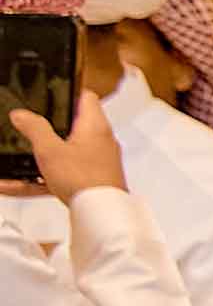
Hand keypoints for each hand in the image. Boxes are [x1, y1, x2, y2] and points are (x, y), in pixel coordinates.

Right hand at [2, 95, 127, 199]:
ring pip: (64, 153)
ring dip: (40, 157)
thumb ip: (34, 129)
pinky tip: (17, 186)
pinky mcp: (94, 179)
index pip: (86, 97)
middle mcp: (102, 141)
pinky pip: (63, 174)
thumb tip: (21, 114)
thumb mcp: (50, 150)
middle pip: (73, 125)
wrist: (103, 213)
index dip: (68, 92)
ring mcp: (99, 161)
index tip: (51, 93)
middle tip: (30, 126)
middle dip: (49, 127)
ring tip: (17, 161)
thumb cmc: (84, 180)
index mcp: (95, 126)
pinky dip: (41, 178)